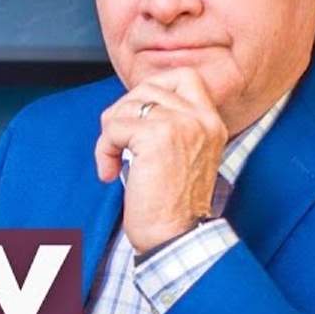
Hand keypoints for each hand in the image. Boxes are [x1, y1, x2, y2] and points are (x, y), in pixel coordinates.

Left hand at [94, 67, 228, 253]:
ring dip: (109, 135)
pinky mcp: (156, 137)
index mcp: (211, 122)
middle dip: (122, 112)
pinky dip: (103, 150)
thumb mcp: (182, 155)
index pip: (184, 76)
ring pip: (126, 107)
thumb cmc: (171, 205)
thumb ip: (169, 125)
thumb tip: (131, 104)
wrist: (175, 237)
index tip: (137, 120)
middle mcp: (201, 118)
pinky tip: (109, 173)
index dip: (151, 89)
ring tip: (114, 163)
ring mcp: (180, 124)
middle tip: (118, 143)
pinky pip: (113, 127)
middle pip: (147, 88)